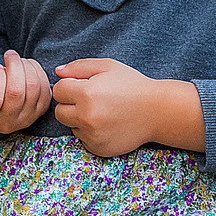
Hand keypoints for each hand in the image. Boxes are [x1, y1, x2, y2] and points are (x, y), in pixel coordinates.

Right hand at [0, 50, 49, 133]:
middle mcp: (7, 122)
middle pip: (16, 92)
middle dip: (14, 66)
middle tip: (9, 55)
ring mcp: (26, 118)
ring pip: (33, 87)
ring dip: (26, 66)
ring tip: (17, 60)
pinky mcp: (41, 109)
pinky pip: (44, 86)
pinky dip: (37, 70)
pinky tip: (26, 66)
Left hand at [51, 59, 202, 157]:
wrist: (157, 111)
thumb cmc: (132, 85)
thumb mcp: (108, 67)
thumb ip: (79, 67)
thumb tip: (58, 72)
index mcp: (86, 93)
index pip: (58, 91)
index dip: (71, 86)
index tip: (85, 85)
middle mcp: (86, 116)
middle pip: (59, 112)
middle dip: (71, 104)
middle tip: (92, 100)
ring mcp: (92, 135)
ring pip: (70, 126)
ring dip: (80, 119)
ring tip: (102, 112)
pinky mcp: (98, 148)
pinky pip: (82, 139)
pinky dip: (90, 132)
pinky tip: (107, 124)